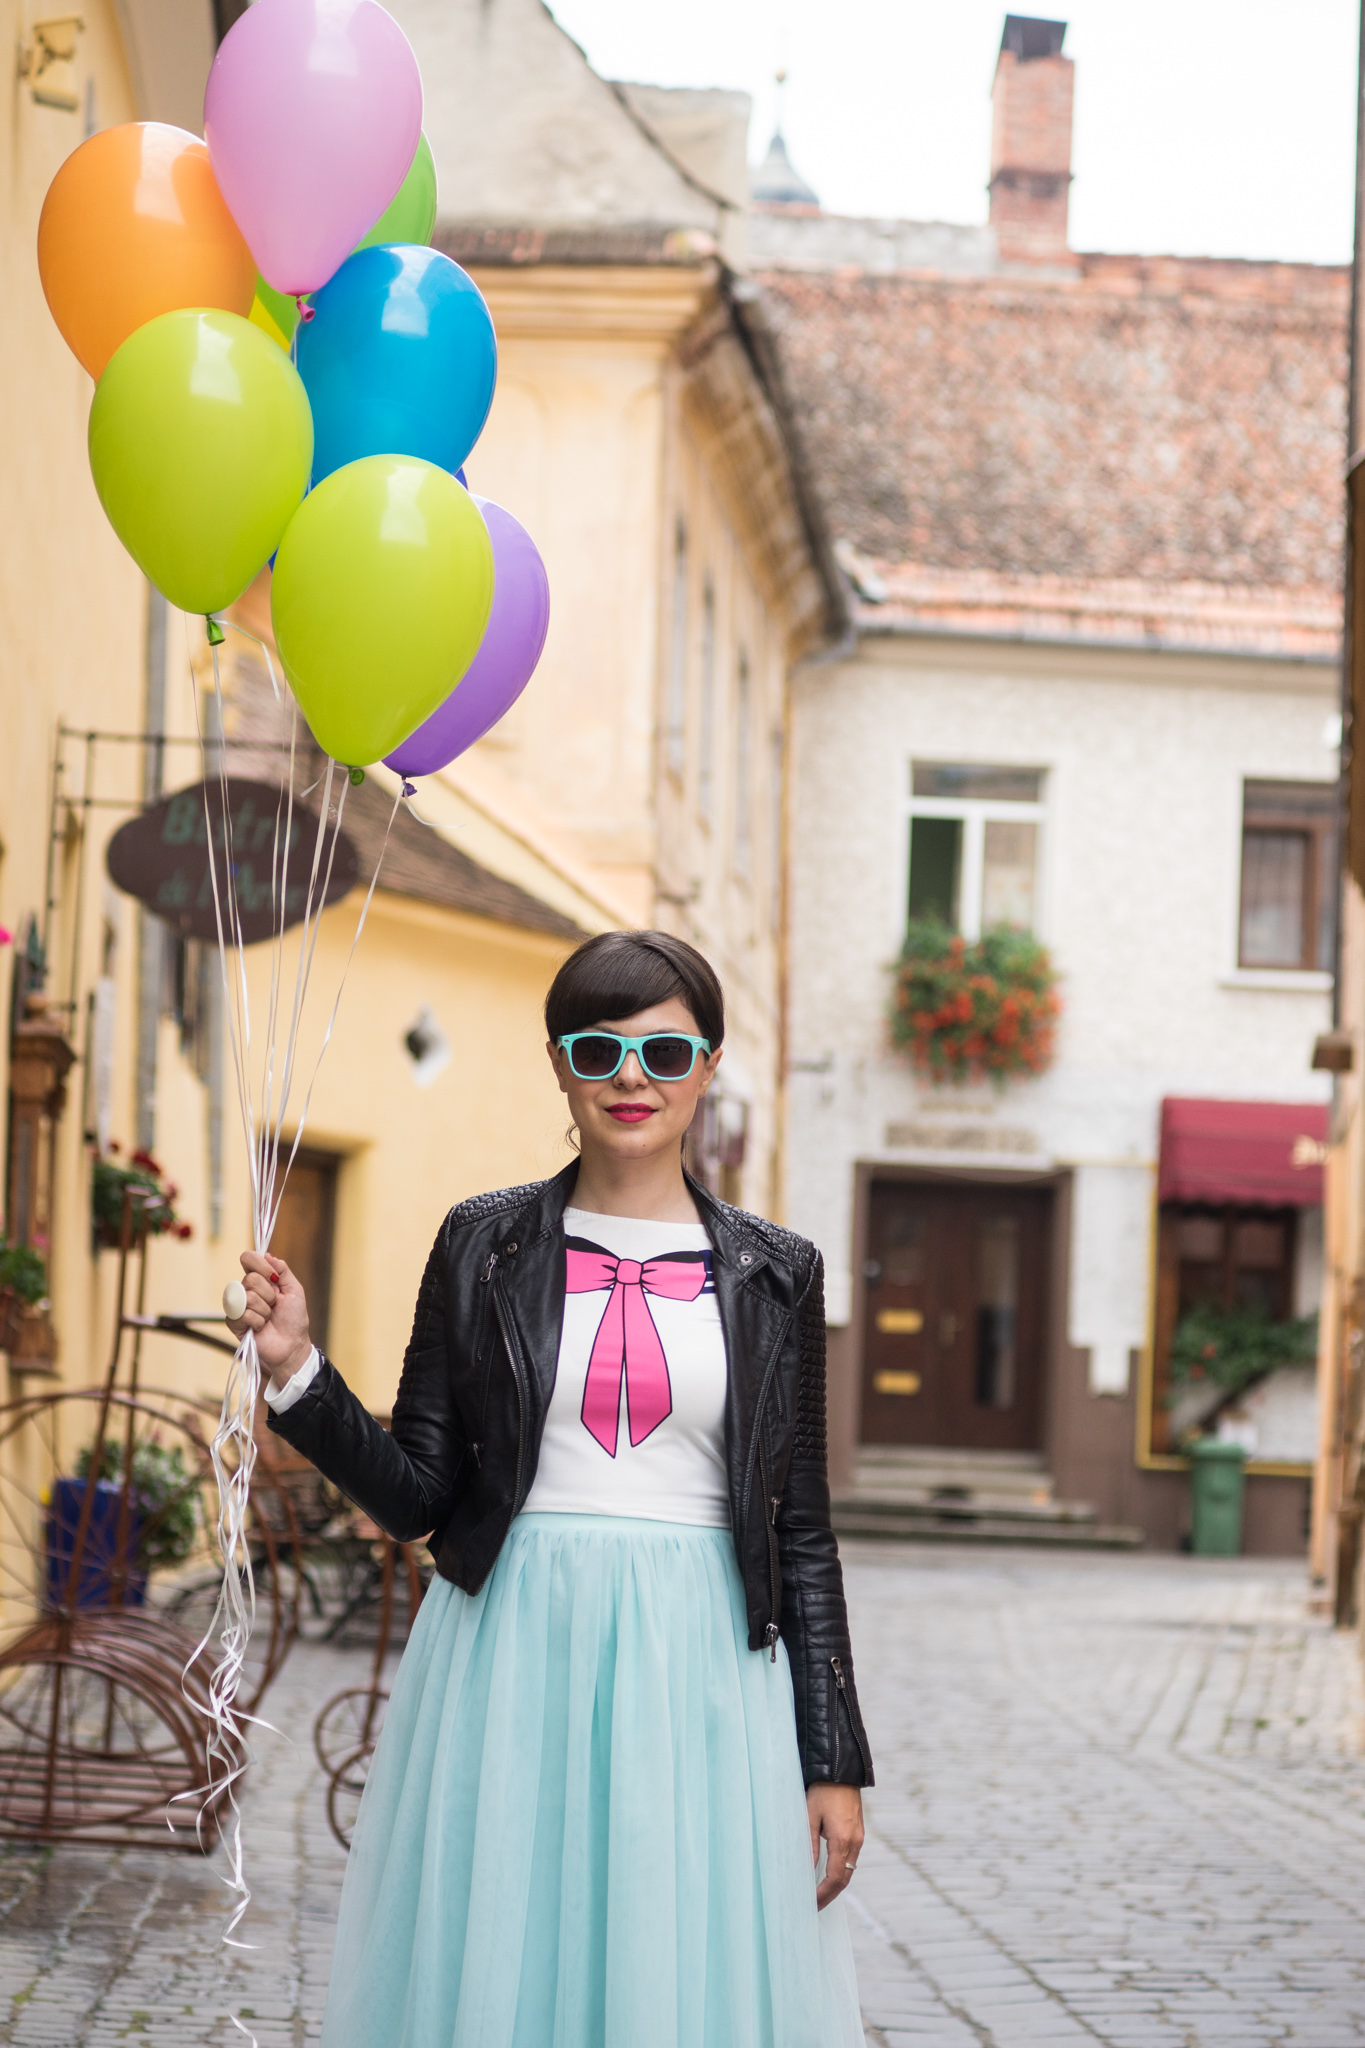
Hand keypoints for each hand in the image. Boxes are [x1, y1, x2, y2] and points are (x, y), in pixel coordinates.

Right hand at [227, 1250, 311, 1390]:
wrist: (292, 1345)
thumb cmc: (294, 1319)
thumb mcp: (294, 1290)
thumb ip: (282, 1270)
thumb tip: (266, 1254)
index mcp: (259, 1279)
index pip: (248, 1258)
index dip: (259, 1264)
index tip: (274, 1277)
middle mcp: (246, 1289)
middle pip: (249, 1279)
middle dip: (269, 1294)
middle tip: (275, 1305)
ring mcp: (238, 1305)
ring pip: (247, 1297)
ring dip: (265, 1309)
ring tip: (268, 1317)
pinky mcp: (233, 1322)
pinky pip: (243, 1314)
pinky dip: (258, 1321)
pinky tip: (261, 1327)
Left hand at [807, 1783, 863, 1909]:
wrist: (841, 1770)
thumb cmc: (822, 1791)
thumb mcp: (810, 1817)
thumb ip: (809, 1846)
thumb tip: (807, 1871)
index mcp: (843, 1840)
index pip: (835, 1878)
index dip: (824, 1894)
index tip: (811, 1904)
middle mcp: (855, 1842)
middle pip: (845, 1879)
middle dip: (830, 1895)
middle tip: (814, 1907)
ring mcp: (858, 1837)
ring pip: (849, 1870)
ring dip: (835, 1885)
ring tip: (818, 1895)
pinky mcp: (858, 1832)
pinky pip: (851, 1859)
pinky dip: (840, 1872)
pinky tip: (828, 1875)